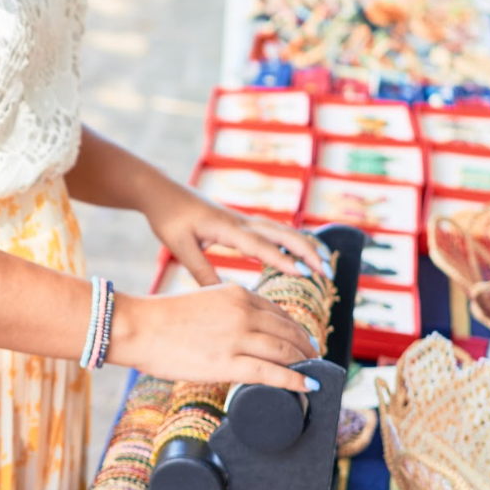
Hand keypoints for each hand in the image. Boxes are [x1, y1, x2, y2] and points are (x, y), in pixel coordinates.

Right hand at [109, 287, 318, 389]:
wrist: (138, 327)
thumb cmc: (161, 318)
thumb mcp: (203, 302)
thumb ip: (226, 312)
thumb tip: (239, 334)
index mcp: (236, 293)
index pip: (278, 312)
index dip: (295, 329)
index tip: (303, 341)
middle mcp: (243, 311)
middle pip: (288, 330)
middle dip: (306, 347)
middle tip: (314, 359)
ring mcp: (237, 337)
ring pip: (285, 351)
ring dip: (304, 363)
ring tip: (313, 373)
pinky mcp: (229, 362)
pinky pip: (272, 372)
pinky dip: (295, 380)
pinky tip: (307, 386)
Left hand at [141, 180, 327, 285]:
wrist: (162, 193)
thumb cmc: (169, 219)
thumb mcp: (181, 248)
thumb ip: (201, 271)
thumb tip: (221, 296)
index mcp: (227, 228)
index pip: (260, 246)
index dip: (283, 260)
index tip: (304, 273)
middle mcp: (241, 222)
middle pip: (282, 233)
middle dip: (307, 251)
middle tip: (328, 272)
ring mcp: (243, 220)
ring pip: (282, 230)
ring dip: (304, 245)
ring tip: (324, 264)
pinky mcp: (242, 222)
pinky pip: (273, 230)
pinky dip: (292, 240)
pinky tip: (302, 253)